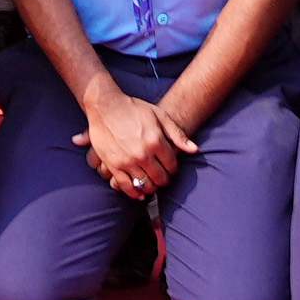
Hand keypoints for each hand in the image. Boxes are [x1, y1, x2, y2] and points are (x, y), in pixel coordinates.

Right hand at [75, 89, 194, 197]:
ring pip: (145, 184)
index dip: (173, 169)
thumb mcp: (159, 115)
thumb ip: (177, 134)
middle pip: (160, 178)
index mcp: (155, 141)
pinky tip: (139, 193)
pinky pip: (126, 186)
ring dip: (151, 187)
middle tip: (162, 177)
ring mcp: (127, 161)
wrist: (105, 105)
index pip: (172, 165)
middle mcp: (142, 153)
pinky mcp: (113, 165)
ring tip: (152, 182)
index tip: (170, 167)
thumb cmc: (133, 108)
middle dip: (164, 179)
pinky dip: (134, 193)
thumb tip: (194, 150)